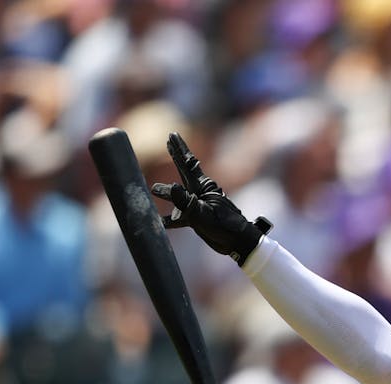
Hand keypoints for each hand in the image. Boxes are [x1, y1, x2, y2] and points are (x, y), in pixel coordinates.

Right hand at [150, 132, 270, 265]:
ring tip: (153, 189)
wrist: (237, 243)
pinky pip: (179, 217)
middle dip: (175, 156)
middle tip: (169, 141)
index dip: (178, 149)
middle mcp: (199, 193)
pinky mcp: (196, 219)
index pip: (187, 164)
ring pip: (178, 196)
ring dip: (167, 193)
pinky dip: (169, 220)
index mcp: (202, 187)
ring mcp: (197, 206)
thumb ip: (186, 201)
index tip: (172, 134)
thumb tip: (171, 187)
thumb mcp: (202, 214)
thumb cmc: (224, 226)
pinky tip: (161, 223)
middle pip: (183, 171)